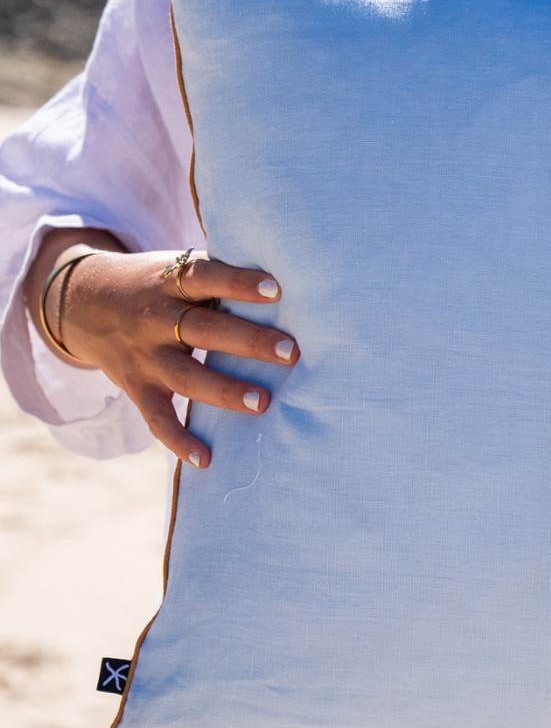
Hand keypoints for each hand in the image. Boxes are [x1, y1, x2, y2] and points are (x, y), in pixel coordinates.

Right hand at [26, 234, 298, 468]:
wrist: (81, 303)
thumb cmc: (156, 284)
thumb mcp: (175, 268)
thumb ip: (218, 275)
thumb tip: (288, 275)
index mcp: (169, 282)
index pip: (205, 277)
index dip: (238, 283)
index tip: (277, 290)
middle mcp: (155, 319)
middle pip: (203, 329)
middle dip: (248, 341)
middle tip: (291, 352)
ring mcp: (144, 357)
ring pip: (186, 376)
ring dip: (224, 391)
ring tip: (263, 402)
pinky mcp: (136, 388)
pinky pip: (156, 418)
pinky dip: (178, 441)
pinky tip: (206, 459)